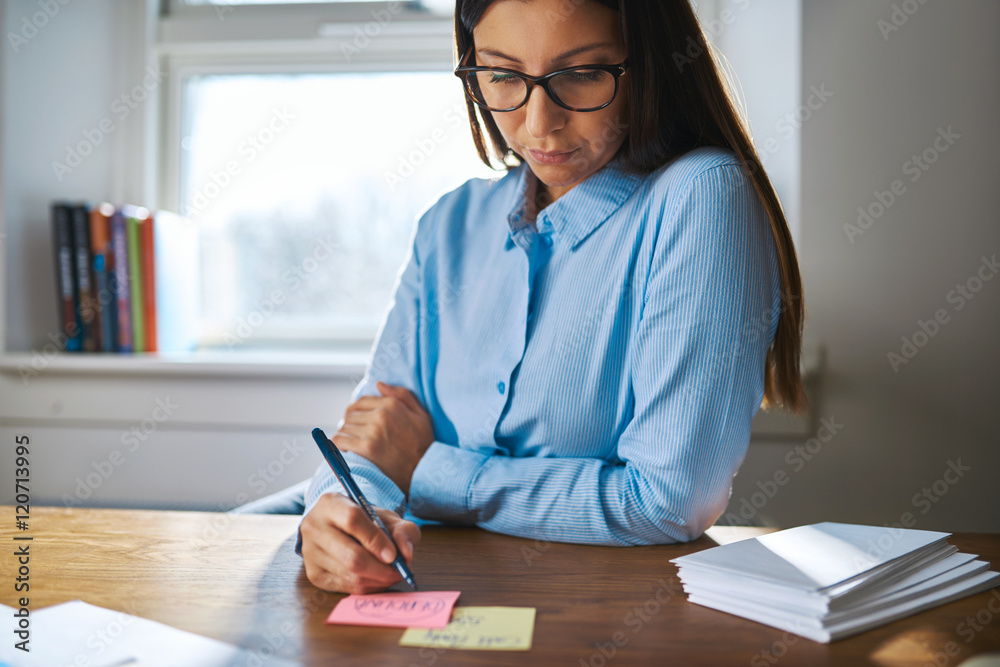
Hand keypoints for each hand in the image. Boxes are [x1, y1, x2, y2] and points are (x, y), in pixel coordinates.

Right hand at [300, 492, 420, 593]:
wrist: (337, 527)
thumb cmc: (364, 521)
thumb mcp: (386, 516)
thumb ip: (402, 530)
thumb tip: (406, 554)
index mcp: (330, 504)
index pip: (353, 520)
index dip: (376, 540)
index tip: (394, 555)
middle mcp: (314, 527)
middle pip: (351, 556)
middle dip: (381, 569)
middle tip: (400, 571)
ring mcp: (310, 553)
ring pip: (350, 575)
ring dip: (378, 580)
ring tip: (392, 574)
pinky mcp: (314, 574)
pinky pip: (346, 587)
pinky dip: (368, 587)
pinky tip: (378, 579)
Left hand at [333, 381, 433, 495]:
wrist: (424, 470)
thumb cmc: (423, 443)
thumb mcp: (421, 414)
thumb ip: (402, 395)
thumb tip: (379, 384)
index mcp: (392, 404)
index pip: (361, 401)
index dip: (355, 411)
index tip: (355, 420)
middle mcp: (381, 415)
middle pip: (350, 414)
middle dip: (350, 424)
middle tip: (353, 434)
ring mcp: (373, 431)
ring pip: (344, 427)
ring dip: (345, 435)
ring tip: (350, 443)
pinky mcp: (366, 448)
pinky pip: (341, 440)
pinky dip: (339, 444)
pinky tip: (345, 449)